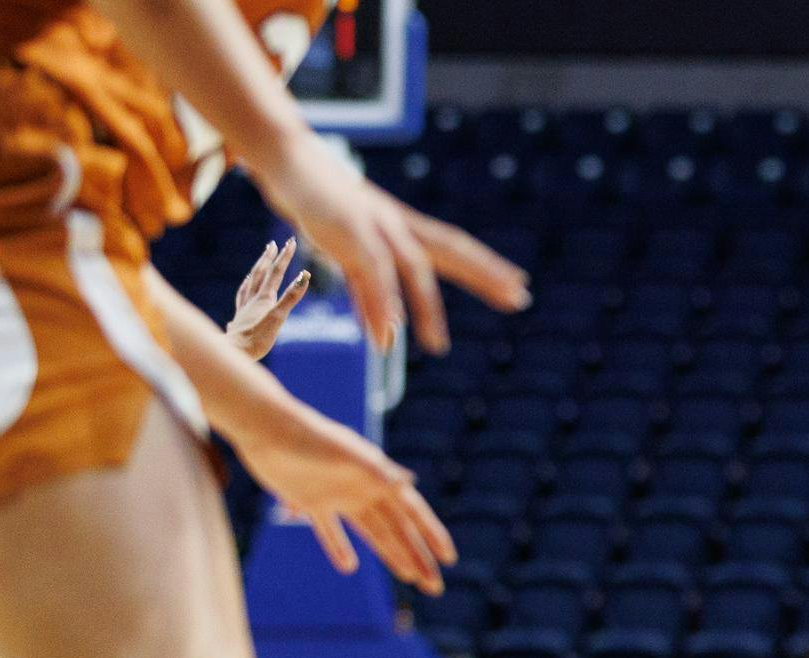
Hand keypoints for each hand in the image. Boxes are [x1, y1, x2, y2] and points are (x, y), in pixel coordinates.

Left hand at [226, 238, 308, 358]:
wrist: (234, 353)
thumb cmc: (257, 339)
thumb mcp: (278, 318)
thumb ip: (291, 297)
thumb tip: (303, 276)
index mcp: (264, 299)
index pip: (276, 272)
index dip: (285, 257)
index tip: (291, 241)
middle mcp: (254, 299)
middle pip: (261, 273)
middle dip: (269, 257)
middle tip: (274, 243)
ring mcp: (245, 308)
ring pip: (251, 282)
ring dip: (258, 268)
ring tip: (261, 260)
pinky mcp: (240, 318)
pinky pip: (242, 296)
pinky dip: (246, 287)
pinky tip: (246, 287)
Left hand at [232, 409, 453, 594]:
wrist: (266, 427)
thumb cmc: (308, 436)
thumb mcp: (344, 452)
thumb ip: (375, 469)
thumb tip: (409, 483)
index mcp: (377, 476)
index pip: (412, 512)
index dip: (431, 535)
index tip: (448, 558)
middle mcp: (363, 488)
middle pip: (397, 530)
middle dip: (417, 557)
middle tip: (433, 586)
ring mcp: (339, 496)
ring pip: (372, 533)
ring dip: (390, 555)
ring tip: (408, 578)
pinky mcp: (311, 500)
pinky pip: (329, 531)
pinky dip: (338, 548)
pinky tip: (348, 568)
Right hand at [246, 132, 529, 353]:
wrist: (287, 160)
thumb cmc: (320, 206)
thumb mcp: (350, 253)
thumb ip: (369, 293)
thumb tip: (387, 332)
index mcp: (404, 230)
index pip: (455, 249)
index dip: (487, 269)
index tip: (518, 286)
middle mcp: (399, 226)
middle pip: (452, 250)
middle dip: (486, 275)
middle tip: (521, 298)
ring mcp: (376, 226)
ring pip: (413, 270)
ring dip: (426, 310)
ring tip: (438, 347)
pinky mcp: (348, 231)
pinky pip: (370, 273)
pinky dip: (378, 304)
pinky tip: (388, 332)